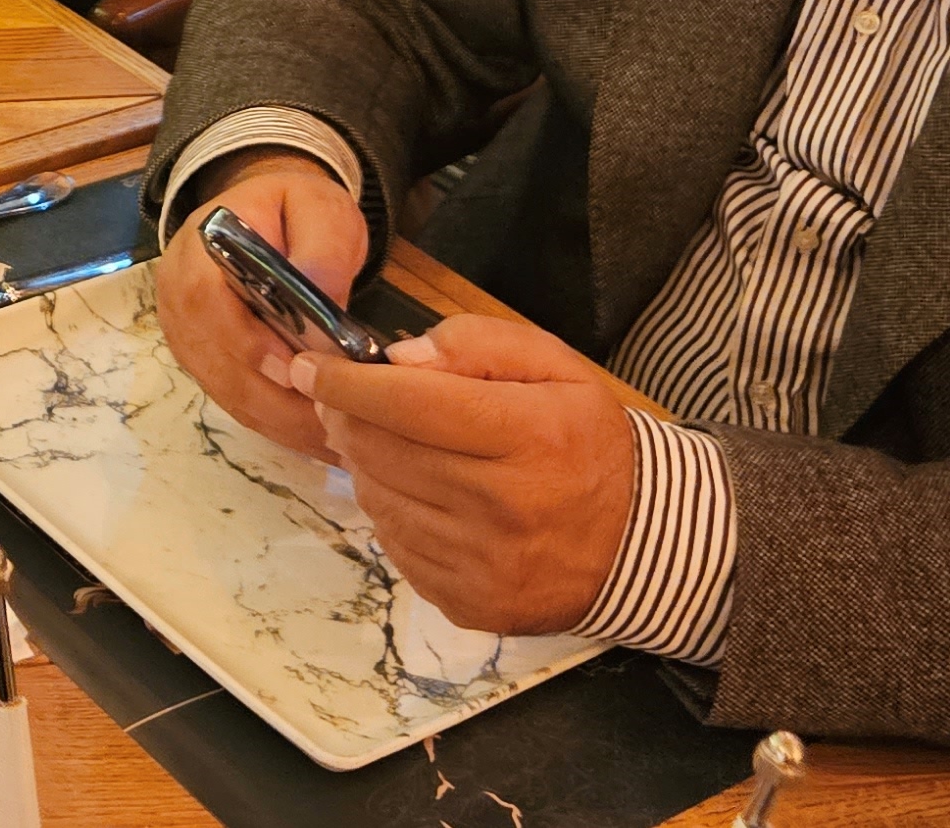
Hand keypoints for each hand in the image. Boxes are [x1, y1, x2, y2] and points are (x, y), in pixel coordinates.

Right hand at [155, 149, 371, 454]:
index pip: (204, 299)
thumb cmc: (293, 208)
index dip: (244, 340)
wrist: (263, 215)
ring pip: (225, 390)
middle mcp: (177, 293)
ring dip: (278, 422)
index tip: (293, 369)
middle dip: (273, 397)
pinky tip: (316, 439)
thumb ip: (320, 248)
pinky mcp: (202, 360)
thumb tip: (318, 296)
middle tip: (332, 423)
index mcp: (198, 246)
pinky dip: (274, 425)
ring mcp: (185, 332)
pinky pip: (233, 400)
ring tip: (336, 442)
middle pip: (214, 358)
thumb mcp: (318, 209)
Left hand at [295, 314, 636, 637]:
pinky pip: (397, 549)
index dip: (345, 383)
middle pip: (381, 452)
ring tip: (383, 443)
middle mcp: (503, 506)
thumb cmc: (587, 442)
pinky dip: (391, 513)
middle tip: (340, 399)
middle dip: (345, 417)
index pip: (407, 404)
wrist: (642, 544)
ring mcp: (484, 565)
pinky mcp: (471, 604)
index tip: (308, 365)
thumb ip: (478, 344)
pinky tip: (413, 492)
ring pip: (379, 502)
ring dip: (365, 465)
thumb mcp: (555, 368)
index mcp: (528, 436)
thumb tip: (401, 358)